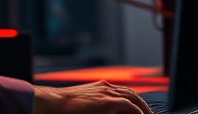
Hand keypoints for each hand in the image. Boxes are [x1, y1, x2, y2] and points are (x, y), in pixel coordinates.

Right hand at [33, 80, 153, 113]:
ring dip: (144, 109)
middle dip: (143, 105)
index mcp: (99, 87)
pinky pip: (131, 107)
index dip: (133, 100)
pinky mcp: (109, 102)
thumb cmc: (62, 106)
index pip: (122, 92)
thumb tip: (97, 110)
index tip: (138, 110)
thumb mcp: (82, 103)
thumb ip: (94, 105)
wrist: (54, 102)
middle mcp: (106, 87)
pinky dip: (139, 113)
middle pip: (132, 94)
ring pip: (135, 99)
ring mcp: (108, 93)